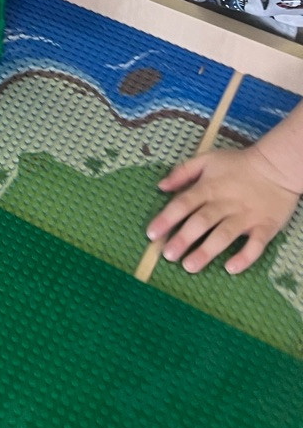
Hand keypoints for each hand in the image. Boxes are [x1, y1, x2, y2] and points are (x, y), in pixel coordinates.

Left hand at [147, 143, 301, 273]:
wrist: (276, 166)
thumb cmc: (238, 164)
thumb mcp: (207, 159)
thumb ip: (183, 171)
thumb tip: (161, 186)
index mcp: (208, 187)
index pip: (183, 203)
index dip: (166, 218)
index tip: (151, 234)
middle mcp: (225, 203)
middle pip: (201, 222)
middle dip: (183, 238)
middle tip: (168, 255)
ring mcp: (246, 216)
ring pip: (224, 235)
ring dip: (206, 251)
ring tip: (190, 266)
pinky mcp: (265, 227)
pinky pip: (256, 245)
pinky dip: (244, 257)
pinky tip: (231, 268)